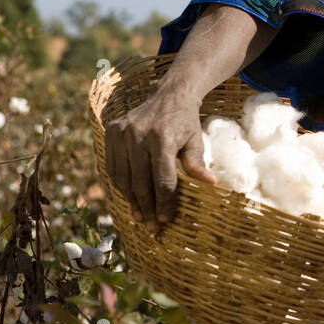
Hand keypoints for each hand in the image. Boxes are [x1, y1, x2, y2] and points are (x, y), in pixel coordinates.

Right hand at [104, 81, 215, 234]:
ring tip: (139, 217)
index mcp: (163, 138)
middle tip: (152, 227)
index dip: (164, 202)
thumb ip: (197, 163)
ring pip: (123, 177)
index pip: (162, 179)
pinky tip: (129, 197)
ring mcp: (122, 133)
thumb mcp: (196, 141)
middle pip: (140, 182)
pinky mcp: (112, 132)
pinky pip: (112, 166)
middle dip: (147, 208)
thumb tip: (211, 183)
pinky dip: (119, 184)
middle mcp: (139, 135)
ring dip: (131, 200)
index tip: (166, 220)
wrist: (168, 95)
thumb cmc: (185, 122)